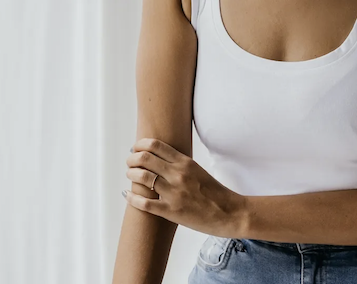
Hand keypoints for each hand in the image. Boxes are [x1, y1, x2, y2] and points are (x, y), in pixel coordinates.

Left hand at [123, 138, 247, 237]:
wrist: (229, 212)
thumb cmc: (214, 192)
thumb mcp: (197, 170)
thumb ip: (180, 164)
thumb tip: (160, 159)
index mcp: (185, 162)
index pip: (156, 145)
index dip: (140, 144)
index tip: (135, 148)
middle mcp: (178, 174)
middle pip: (145, 158)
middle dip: (132, 158)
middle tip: (129, 162)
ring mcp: (174, 193)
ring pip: (142, 177)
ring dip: (131, 174)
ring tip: (130, 175)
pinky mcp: (171, 211)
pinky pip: (144, 203)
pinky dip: (132, 197)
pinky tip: (128, 195)